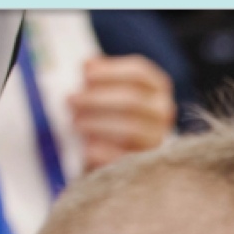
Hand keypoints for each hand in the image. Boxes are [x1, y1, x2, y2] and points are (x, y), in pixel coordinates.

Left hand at [68, 56, 175, 171]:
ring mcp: (157, 140)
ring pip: (131, 129)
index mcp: (155, 88)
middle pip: (132, 100)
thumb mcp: (102, 90)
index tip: (85, 74)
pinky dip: (102, 151)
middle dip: (97, 99)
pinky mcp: (146, 166)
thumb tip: (88, 67)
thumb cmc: (105, 113)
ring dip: (97, 124)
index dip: (110, 71)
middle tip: (71, 101)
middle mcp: (162, 112)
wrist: (110, 154)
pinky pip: (124, 157)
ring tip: (76, 124)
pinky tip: (86, 148)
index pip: (139, 73)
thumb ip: (97, 78)